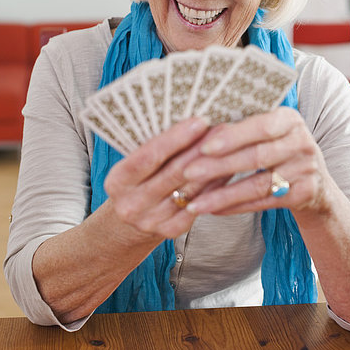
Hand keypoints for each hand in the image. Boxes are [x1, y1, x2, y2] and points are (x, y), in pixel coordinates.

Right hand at [104, 117, 230, 240]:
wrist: (129, 221)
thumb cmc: (136, 180)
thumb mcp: (132, 164)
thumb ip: (153, 146)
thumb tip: (190, 119)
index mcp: (118, 181)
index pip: (148, 157)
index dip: (175, 139)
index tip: (199, 121)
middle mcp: (132, 204)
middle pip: (173, 172)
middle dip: (201, 148)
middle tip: (223, 128)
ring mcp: (151, 221)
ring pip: (190, 189)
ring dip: (213, 165)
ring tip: (231, 145)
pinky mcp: (170, 230)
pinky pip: (199, 205)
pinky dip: (215, 186)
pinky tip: (228, 169)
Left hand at [182, 107, 332, 216]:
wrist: (315, 180)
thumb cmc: (277, 148)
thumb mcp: (268, 132)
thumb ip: (241, 127)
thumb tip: (196, 127)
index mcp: (289, 118)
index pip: (260, 126)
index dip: (232, 137)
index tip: (204, 146)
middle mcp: (302, 142)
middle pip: (256, 156)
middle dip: (219, 166)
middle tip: (189, 173)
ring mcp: (306, 169)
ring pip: (258, 184)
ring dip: (223, 194)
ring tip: (196, 202)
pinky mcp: (305, 194)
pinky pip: (263, 202)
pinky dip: (236, 206)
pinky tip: (213, 209)